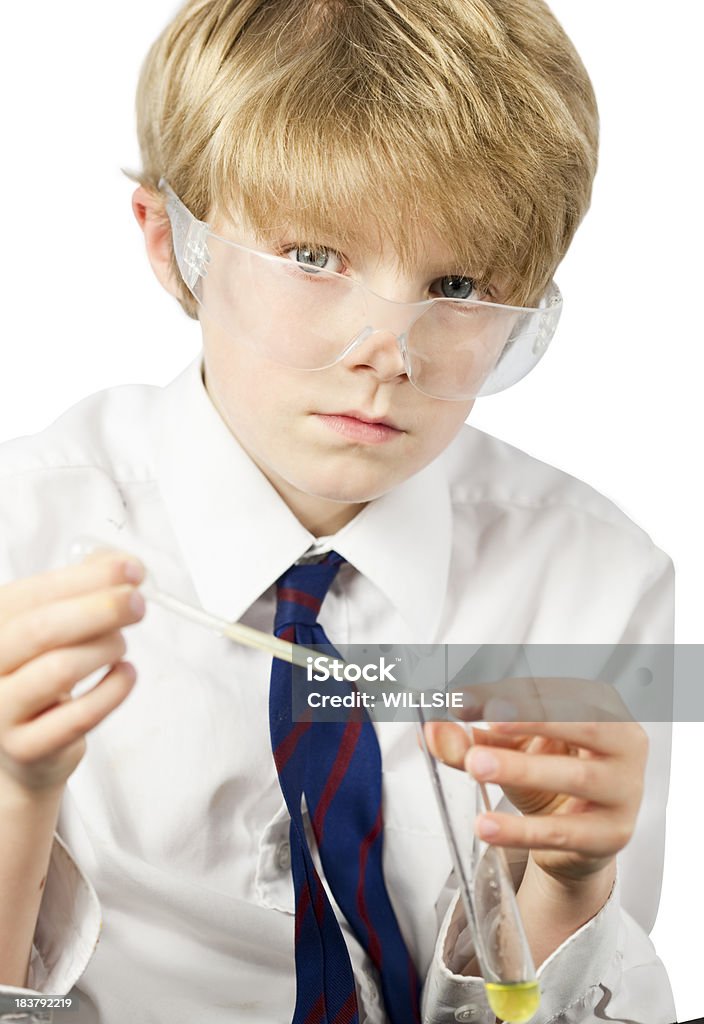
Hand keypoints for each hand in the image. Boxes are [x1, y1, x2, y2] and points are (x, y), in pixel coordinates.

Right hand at [0, 549, 145, 793]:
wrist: (21, 747)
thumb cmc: (38, 673)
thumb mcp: (52, 625)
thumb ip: (82, 589)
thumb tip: (122, 565)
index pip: (32, 593)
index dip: (86, 578)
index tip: (130, 570)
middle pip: (42, 628)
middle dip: (100, 609)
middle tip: (138, 604)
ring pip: (61, 669)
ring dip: (106, 648)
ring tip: (120, 644)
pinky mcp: (25, 748)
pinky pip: (80, 716)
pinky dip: (114, 689)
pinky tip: (125, 674)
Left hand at [425, 677, 647, 883]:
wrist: (574, 839)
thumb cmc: (547, 774)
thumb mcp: (506, 749)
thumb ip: (468, 738)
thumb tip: (429, 728)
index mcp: (600, 704)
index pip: (554, 691)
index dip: (509, 692)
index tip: (462, 698)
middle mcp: (624, 741)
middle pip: (583, 722)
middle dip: (530, 718)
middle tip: (485, 720)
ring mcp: (624, 789)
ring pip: (576, 776)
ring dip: (522, 768)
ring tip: (474, 766)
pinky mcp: (612, 834)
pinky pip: (564, 831)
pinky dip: (522, 829)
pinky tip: (487, 826)